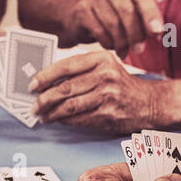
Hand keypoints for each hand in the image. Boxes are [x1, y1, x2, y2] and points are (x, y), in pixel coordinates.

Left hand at [29, 51, 162, 132]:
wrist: (148, 101)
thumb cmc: (119, 83)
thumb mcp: (104, 66)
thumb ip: (79, 69)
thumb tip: (46, 80)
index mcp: (101, 59)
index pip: (65, 66)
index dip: (45, 76)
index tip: (32, 85)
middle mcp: (105, 76)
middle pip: (65, 88)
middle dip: (44, 99)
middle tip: (34, 105)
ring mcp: (108, 96)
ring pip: (70, 106)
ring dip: (52, 113)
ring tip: (42, 116)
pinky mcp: (109, 114)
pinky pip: (80, 119)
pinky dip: (65, 121)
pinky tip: (58, 120)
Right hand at [69, 0, 164, 53]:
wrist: (81, 19)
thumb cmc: (114, 16)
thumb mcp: (133, 13)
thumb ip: (147, 20)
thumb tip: (158, 32)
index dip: (151, 15)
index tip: (157, 32)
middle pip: (127, 10)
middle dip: (135, 33)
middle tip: (139, 49)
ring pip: (113, 23)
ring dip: (122, 41)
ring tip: (124, 50)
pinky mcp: (81, 9)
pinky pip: (99, 30)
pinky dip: (108, 43)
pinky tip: (111, 46)